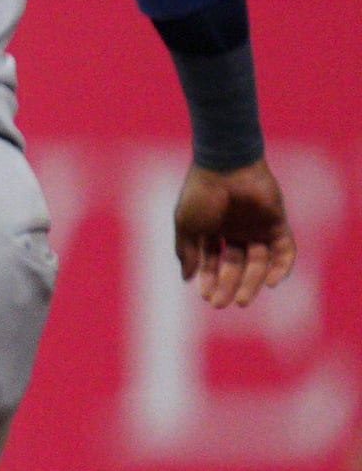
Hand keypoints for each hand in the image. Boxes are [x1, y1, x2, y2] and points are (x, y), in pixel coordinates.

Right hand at [177, 158, 296, 308]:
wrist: (226, 166)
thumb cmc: (201, 193)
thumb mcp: (186, 224)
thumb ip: (187, 251)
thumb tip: (187, 278)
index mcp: (213, 229)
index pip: (213, 260)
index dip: (209, 278)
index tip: (206, 296)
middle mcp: (236, 230)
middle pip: (236, 265)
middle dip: (229, 285)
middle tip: (223, 304)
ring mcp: (257, 227)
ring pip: (259, 262)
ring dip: (252, 282)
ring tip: (241, 299)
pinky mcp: (276, 223)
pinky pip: (284, 250)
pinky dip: (281, 267)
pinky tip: (271, 283)